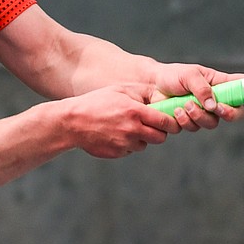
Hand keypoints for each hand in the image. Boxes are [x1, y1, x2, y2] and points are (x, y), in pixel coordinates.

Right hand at [62, 84, 179, 158]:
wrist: (72, 122)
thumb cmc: (96, 102)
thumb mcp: (120, 90)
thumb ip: (142, 93)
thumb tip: (161, 97)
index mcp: (136, 112)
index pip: (166, 122)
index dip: (171, 122)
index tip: (170, 121)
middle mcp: (132, 130)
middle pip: (160, 138)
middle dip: (158, 132)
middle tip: (151, 125)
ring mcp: (124, 144)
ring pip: (144, 145)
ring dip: (141, 138)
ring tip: (126, 127)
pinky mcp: (117, 153)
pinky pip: (130, 150)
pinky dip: (127, 144)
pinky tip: (115, 134)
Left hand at [150, 64, 243, 130]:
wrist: (151, 86)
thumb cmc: (172, 76)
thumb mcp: (189, 75)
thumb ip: (203, 88)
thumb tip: (213, 105)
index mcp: (220, 84)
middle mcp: (215, 100)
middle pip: (235, 114)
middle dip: (227, 113)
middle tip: (215, 108)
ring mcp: (203, 112)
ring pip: (211, 124)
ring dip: (199, 116)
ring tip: (185, 104)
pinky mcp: (189, 122)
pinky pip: (193, 128)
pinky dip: (185, 120)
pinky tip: (176, 111)